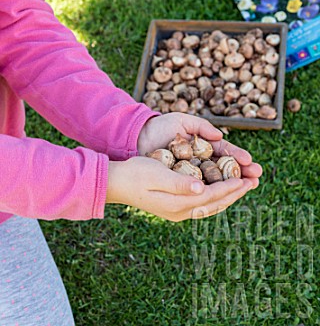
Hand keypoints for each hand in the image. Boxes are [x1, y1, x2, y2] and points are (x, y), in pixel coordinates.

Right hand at [106, 156, 255, 221]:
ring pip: (211, 206)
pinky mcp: (175, 207)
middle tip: (254, 182)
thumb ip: (178, 183)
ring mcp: (178, 212)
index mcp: (177, 204)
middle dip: (235, 192)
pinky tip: (222, 190)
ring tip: (244, 185)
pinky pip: (203, 205)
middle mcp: (180, 212)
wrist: (117, 183)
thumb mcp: (156, 173)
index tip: (245, 179)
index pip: (211, 196)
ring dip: (229, 195)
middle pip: (215, 203)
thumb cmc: (135, 173)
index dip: (229, 187)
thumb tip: (200, 188)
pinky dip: (217, 197)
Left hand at [137, 112, 261, 189]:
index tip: (251, 162)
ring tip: (249, 186)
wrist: (138, 137)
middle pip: (225, 170)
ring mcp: (192, 174)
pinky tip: (226, 195)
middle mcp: (201, 162)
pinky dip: (213, 192)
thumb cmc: (161, 127)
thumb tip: (219, 136)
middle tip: (257, 178)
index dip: (238, 158)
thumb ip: (201, 127)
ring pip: (216, 182)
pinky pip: (199, 190)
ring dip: (233, 186)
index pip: (225, 153)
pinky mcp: (182, 184)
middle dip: (242, 174)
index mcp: (203, 146)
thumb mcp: (182, 122)